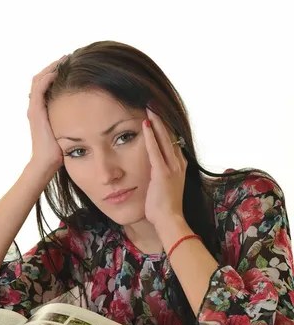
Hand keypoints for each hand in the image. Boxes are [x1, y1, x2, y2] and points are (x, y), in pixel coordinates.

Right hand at [27, 55, 68, 175]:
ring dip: (51, 68)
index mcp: (42, 110)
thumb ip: (71, 119)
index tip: (69, 65)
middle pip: (41, 78)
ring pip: (39, 80)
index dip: (55, 73)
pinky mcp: (35, 113)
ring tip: (63, 60)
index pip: (45, 85)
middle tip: (66, 57)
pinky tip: (57, 72)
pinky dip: (47, 79)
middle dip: (53, 66)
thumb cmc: (58, 151)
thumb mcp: (66, 130)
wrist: (46, 163)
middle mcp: (35, 107)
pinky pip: (39, 90)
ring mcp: (34, 109)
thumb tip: (88, 113)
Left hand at [142, 108, 187, 226]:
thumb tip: (153, 171)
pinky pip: (155, 150)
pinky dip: (150, 137)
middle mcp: (178, 164)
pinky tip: (145, 125)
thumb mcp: (164, 188)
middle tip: (153, 104)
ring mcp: (172, 168)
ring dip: (156, 122)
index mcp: (179, 167)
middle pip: (170, 136)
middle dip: (161, 119)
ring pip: (164, 139)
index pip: (172, 142)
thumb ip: (160, 176)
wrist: (170, 220)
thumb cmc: (164, 209)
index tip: (158, 115)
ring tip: (150, 108)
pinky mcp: (162, 173)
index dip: (165, 128)